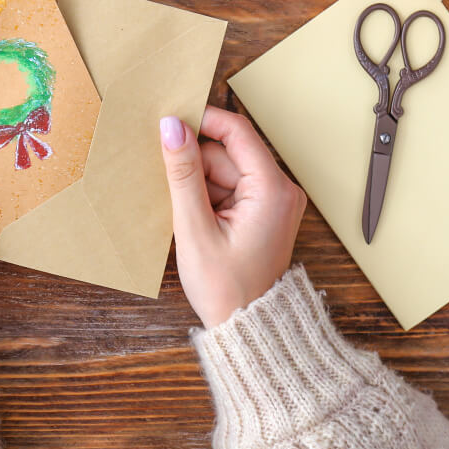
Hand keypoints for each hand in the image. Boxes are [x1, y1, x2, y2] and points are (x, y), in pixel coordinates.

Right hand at [159, 106, 306, 327]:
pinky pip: (229, 188)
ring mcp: (272, 201)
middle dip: (195, 164)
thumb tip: (172, 128)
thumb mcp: (195, 228)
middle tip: (168, 184)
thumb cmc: (227, 289)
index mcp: (273, 190)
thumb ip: (183, 173)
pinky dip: (206, 197)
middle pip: (228, 153)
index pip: (237, 132)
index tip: (170, 121)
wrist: (246, 328)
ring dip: (198, 184)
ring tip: (186, 216)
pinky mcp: (261, 212)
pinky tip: (193, 218)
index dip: (202, 121)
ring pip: (224, 170)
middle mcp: (280, 190)